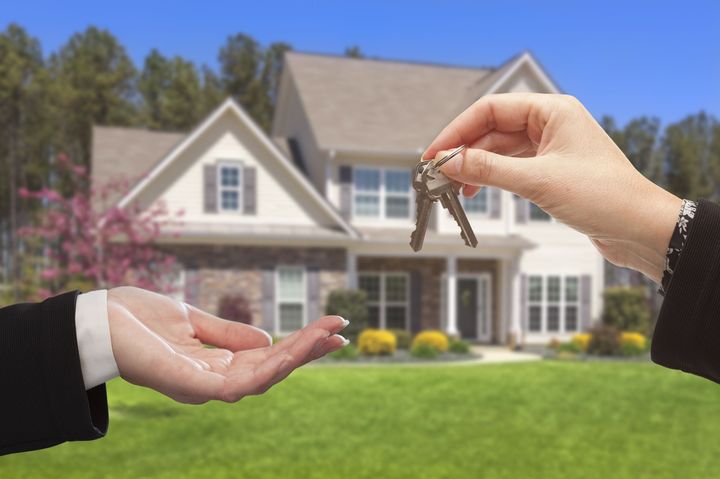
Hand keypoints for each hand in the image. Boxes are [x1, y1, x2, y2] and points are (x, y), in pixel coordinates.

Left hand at [106, 286, 347, 403]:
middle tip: (341, 330)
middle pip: (272, 370)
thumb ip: (227, 333)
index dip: (299, 345)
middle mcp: (213, 380)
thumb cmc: (136, 319)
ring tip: (326, 336)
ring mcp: (203, 385)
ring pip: (262, 378)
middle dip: (308, 351)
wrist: (94, 320)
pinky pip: (237, 385)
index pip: (267, 358)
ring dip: (297, 358)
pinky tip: (289, 351)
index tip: (331, 327)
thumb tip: (267, 341)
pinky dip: (267, 369)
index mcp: (215, 364)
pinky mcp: (190, 385)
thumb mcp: (191, 319)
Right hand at [424, 93, 681, 282]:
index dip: (457, 131)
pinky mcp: (552, 170)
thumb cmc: (602, 196)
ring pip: (500, 150)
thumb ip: (488, 169)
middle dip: (463, 151)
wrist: (640, 229)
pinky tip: (475, 191)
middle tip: (437, 174)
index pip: (490, 110)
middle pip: (492, 129)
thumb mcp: (537, 180)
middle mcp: (550, 124)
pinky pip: (511, 167)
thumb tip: (448, 163)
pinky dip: (491, 178)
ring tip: (452, 187)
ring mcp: (551, 147)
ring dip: (475, 166)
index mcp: (551, 111)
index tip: (434, 154)